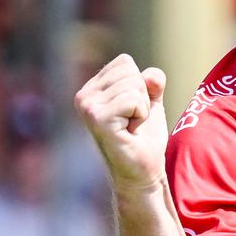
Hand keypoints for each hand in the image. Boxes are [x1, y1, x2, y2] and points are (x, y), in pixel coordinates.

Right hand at [74, 54, 168, 193]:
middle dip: (142, 97)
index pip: (124, 62)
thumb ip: (152, 82)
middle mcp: (83, 96)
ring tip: (130, 128)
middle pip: (130, 72)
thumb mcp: (150, 102)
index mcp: (91, 89)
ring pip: (134, 85)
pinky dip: (141, 116)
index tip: (132, 112)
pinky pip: (134, 99)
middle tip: (132, 122)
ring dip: (142, 109)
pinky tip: (130, 132)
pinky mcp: (98, 119)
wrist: (142, 172)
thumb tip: (152, 76)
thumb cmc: (143, 139)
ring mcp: (87, 107)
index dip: (140, 86)